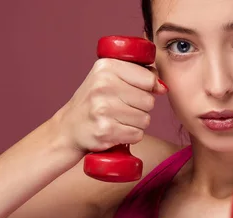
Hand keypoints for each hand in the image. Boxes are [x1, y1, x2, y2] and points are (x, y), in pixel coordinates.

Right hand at [52, 57, 167, 153]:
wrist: (69, 128)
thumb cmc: (94, 101)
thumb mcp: (110, 78)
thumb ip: (138, 74)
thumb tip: (163, 87)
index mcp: (106, 66)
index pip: (149, 78)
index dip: (147, 88)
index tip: (133, 92)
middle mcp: (103, 85)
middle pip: (149, 101)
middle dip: (141, 108)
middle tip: (121, 108)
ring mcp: (103, 109)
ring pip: (145, 119)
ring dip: (136, 123)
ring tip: (118, 119)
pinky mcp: (105, 130)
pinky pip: (137, 134)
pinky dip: (131, 136)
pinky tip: (116, 131)